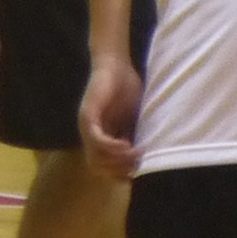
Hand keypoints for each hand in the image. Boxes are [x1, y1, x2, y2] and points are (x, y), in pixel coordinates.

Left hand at [79, 56, 143, 176]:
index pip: (105, 168)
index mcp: (101, 138)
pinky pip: (97, 140)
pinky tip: (127, 144)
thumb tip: (149, 157)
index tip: (140, 170)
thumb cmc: (126, 87)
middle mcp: (90, 136)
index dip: (121, 173)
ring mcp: (87, 128)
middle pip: (99, 168)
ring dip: (118, 161)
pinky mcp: (88, 117)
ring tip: (137, 153)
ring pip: (96, 158)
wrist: (116, 64)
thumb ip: (136, 135)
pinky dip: (111, 147)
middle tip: (139, 163)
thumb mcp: (135, 118)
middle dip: (120, 170)